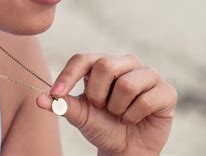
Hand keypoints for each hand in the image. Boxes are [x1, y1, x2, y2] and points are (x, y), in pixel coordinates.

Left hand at [36, 53, 176, 155]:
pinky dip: (133, 115)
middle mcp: (125, 62)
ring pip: (126, 83)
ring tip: (118, 113)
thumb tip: (39, 99)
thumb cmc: (101, 126)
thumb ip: (62, 105)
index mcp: (101, 63)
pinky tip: (134, 118)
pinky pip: (145, 99)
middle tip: (101, 107)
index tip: (56, 94)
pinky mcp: (166, 91)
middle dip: (97, 93)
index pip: (82, 59)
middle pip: (105, 65)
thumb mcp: (79, 116)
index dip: (68, 75)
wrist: (125, 149)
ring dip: (117, 107)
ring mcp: (148, 74)